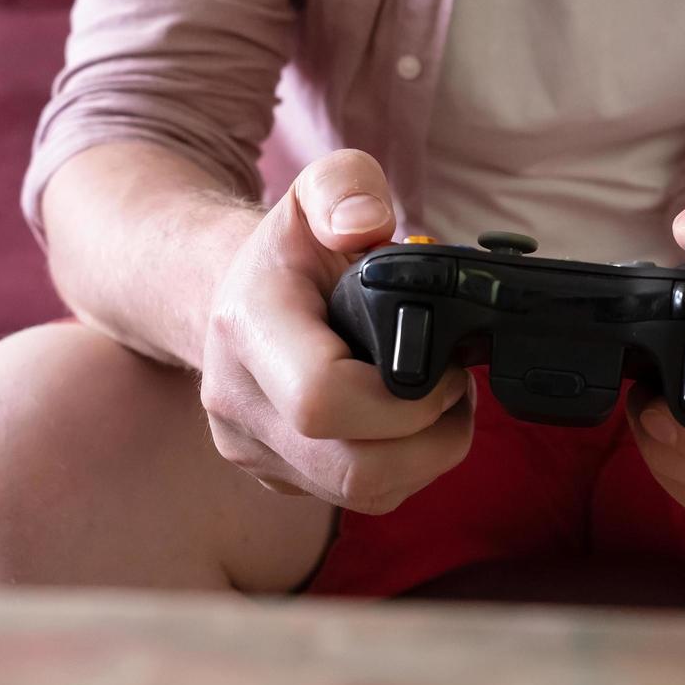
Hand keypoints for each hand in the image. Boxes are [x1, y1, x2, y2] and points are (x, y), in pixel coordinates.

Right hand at [201, 150, 473, 513]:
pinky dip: (402, 471)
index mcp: (249, 327)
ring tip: (441, 404)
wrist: (227, 296)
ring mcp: (253, 450)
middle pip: (353, 467)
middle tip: (457, 390)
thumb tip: (368, 226)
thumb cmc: (289, 248)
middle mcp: (238, 401)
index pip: (323, 398)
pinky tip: (411, 425)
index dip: (406, 397)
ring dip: (424, 459)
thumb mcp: (318, 188)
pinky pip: (356, 500)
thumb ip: (346, 185)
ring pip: (362, 494)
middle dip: (430, 439)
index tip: (446, 366)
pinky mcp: (276, 478)